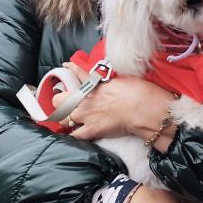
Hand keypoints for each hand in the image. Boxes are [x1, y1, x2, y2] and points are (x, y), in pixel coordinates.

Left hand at [53, 63, 177, 147]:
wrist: (142, 108)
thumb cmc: (138, 91)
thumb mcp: (124, 79)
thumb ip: (113, 80)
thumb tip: (116, 81)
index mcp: (94, 85)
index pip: (77, 73)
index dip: (70, 69)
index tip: (67, 67)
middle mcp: (86, 100)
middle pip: (60, 101)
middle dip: (60, 102)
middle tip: (65, 104)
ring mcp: (86, 115)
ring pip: (63, 120)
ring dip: (65, 120)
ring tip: (69, 122)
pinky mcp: (92, 130)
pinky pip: (75, 136)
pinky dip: (74, 136)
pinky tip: (76, 135)